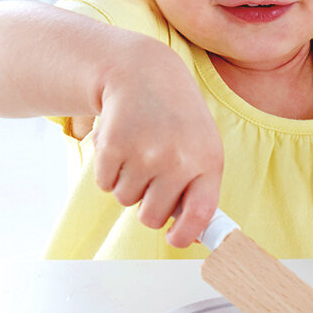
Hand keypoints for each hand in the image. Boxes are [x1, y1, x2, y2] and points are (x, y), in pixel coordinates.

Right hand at [89, 50, 223, 247]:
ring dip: (128, 184)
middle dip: (148, 205)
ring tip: (139, 152)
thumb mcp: (200, 147)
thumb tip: (189, 236)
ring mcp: (144, 152)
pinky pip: (105, 184)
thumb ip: (198, 190)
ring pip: (126, 200)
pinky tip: (121, 146)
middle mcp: (177, 158)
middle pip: (152, 216)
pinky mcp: (113, 146)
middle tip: (152, 177)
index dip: (185, 235)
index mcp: (207, 161)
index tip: (175, 239)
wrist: (142, 73)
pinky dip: (109, 172)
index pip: (200, 214)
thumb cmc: (176, 118)